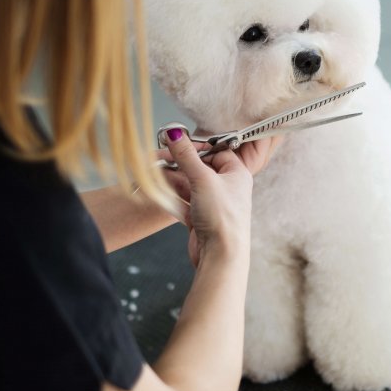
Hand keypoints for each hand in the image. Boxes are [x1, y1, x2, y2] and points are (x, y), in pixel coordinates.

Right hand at [163, 130, 253, 267]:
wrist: (221, 256)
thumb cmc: (222, 217)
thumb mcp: (202, 179)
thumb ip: (186, 155)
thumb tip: (174, 133)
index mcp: (236, 174)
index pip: (217, 151)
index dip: (197, 147)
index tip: (176, 143)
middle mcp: (227, 187)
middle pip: (199, 168)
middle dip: (179, 165)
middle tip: (159, 159)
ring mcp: (214, 204)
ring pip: (189, 185)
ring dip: (172, 181)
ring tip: (154, 176)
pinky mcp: (201, 218)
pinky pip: (183, 202)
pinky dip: (171, 198)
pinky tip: (159, 194)